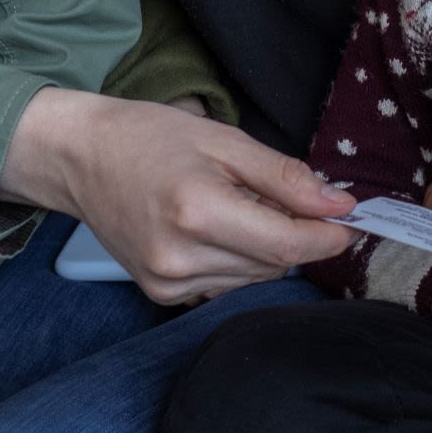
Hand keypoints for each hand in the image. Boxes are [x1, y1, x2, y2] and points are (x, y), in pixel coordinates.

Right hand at [5, 87, 354, 304]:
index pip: (286, 244)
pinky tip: (214, 229)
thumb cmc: (151, 138)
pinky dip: (236, 261)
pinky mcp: (160, 295)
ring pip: (253, 279)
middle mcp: (180, 257)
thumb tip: (340, 206)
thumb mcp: (224, 140)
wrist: (80, 158)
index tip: (350, 221)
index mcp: (198, 211)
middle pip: (273, 264)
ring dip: (265, 249)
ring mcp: (167, 283)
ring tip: (235, 206)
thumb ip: (285, 177)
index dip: (327, 236)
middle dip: (295, 235)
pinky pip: (226, 285)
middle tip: (278, 196)